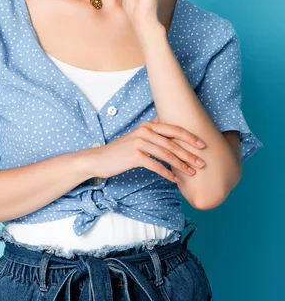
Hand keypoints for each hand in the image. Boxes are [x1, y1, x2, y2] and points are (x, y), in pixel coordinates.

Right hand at [89, 117, 206, 184]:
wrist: (100, 159)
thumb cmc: (121, 150)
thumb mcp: (137, 136)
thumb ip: (152, 130)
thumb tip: (164, 122)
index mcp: (148, 125)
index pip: (173, 129)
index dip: (189, 137)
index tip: (202, 145)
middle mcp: (144, 131)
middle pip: (172, 142)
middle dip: (189, 153)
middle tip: (202, 163)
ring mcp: (139, 142)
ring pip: (166, 154)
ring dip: (181, 165)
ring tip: (192, 173)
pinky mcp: (135, 155)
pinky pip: (156, 165)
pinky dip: (167, 173)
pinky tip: (175, 180)